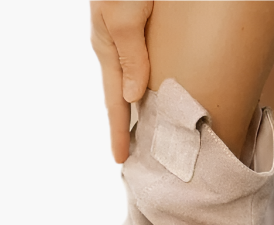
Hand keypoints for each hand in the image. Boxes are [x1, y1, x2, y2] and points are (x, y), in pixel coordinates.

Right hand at [90, 1, 152, 162]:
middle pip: (126, 97)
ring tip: (155, 132)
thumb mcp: (125, 14)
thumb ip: (131, 55)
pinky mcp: (147, 27)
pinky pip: (151, 64)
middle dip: (133, 126)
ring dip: (146, 108)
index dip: (120, 133)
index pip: (115, 103)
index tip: (122, 161)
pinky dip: (155, 85)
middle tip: (142, 155)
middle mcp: (119, 46)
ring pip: (139, 81)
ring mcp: (131, 36)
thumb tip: (132, 97)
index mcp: (109, 48)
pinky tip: (163, 92)